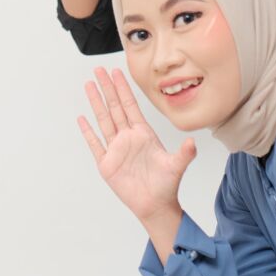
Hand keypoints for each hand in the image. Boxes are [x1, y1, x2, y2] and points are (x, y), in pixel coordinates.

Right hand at [78, 68, 196, 223]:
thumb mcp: (177, 166)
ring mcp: (116, 149)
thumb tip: (192, 143)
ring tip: (89, 86)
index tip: (116, 72)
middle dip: (107, 88)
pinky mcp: (107, 164)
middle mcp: (128, 138)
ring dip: (96, 103)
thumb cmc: (166, 185)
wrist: (155, 205)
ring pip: (103, 121)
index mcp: (143, 134)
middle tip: (99, 69)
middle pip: (114, 107)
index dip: (123, 88)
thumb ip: (184, 154)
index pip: (130, 106)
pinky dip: (88, 132)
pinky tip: (82, 119)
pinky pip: (95, 144)